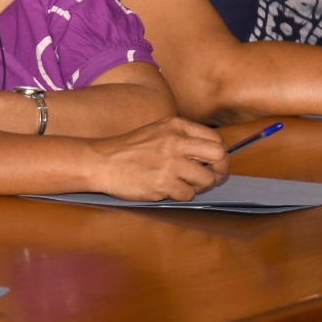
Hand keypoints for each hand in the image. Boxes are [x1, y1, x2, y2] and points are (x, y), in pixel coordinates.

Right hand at [87, 117, 227, 201]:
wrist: (102, 161)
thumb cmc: (130, 149)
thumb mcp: (158, 131)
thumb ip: (183, 138)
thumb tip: (213, 156)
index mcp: (176, 126)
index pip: (215, 139)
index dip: (220, 155)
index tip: (214, 165)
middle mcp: (176, 141)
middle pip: (219, 156)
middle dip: (220, 171)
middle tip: (212, 179)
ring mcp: (170, 163)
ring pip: (206, 179)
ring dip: (198, 186)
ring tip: (182, 184)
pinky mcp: (162, 183)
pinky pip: (187, 195)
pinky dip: (180, 196)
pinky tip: (167, 190)